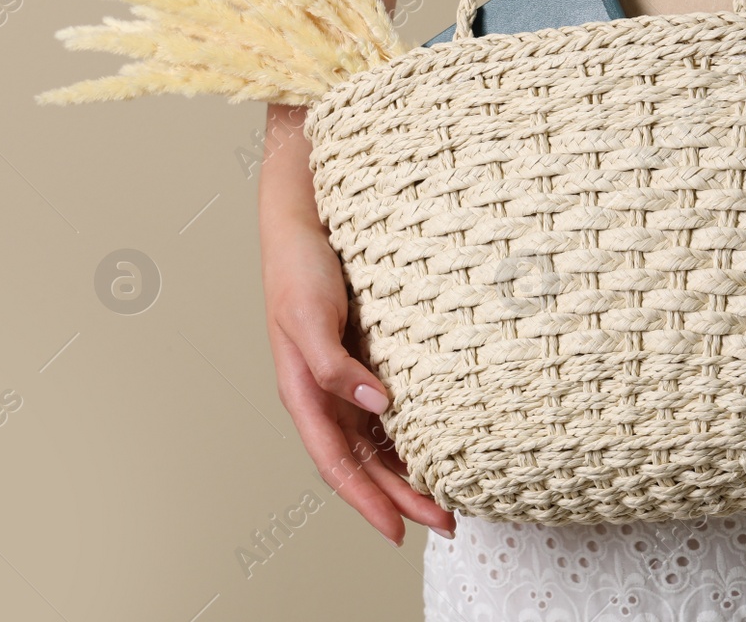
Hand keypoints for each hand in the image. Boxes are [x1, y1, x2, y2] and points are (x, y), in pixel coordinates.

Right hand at [258, 105, 455, 545]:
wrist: (303, 213)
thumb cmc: (299, 263)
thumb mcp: (309, 315)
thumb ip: (335, 367)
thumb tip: (377, 408)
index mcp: (302, 389)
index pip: (336, 462)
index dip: (366, 500)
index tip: (400, 531)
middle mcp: (323, 391)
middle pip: (361, 461)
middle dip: (399, 497)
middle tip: (446, 523)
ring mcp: (342, 375)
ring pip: (375, 441)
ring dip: (406, 471)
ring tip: (446, 497)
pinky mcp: (361, 353)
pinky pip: (384, 410)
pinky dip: (408, 434)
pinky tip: (435, 443)